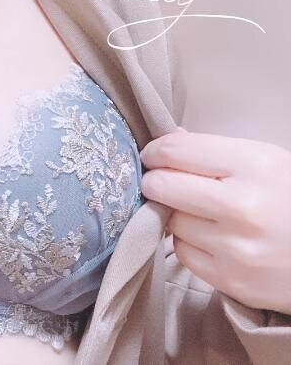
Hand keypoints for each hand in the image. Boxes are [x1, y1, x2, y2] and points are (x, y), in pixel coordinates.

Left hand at [139, 127, 290, 314]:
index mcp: (255, 166)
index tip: (152, 156)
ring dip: (175, 214)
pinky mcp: (230, 279)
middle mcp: (242, 207)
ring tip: (200, 213)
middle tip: (160, 182)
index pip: (176, 150)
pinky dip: (188, 241)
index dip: (154, 151)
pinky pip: (182, 251)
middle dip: (154, 181)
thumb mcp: (268, 163)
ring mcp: (235, 248)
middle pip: (162, 186)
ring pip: (171, 221)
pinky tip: (210, 237)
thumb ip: (217, 152)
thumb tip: (169, 140)